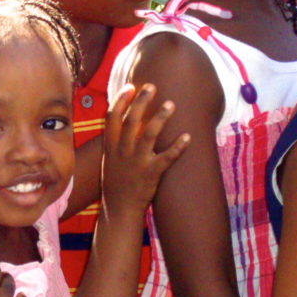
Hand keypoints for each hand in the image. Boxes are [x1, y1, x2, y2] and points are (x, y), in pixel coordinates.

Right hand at [102, 83, 188, 216]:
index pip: (112, 117)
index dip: (121, 100)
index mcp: (111, 147)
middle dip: (141, 101)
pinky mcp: (151, 174)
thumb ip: (116, 140)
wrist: (119, 209)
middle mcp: (122, 152)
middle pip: (131, 121)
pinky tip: (187, 136)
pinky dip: (177, 147)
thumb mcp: (109, 159)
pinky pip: (166, 158)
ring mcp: (137, 163)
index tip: (131, 87)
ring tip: (171, 104)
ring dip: (160, 118)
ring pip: (148, 135)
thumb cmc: (116, 181)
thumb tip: (125, 118)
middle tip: (152, 86)